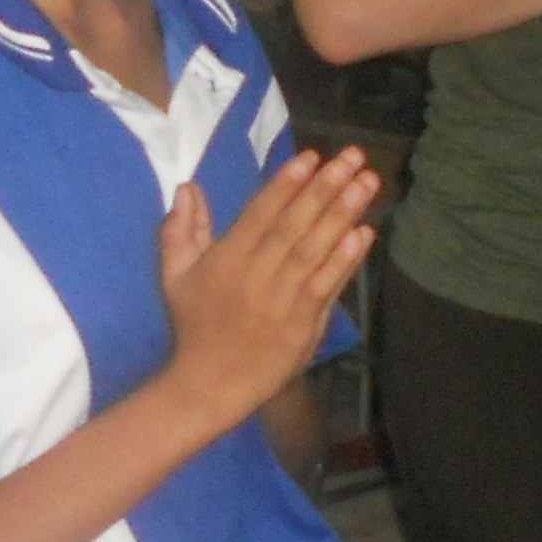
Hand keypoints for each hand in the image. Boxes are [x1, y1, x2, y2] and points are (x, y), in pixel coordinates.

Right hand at [158, 149, 376, 429]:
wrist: (209, 384)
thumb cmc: (194, 325)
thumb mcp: (174, 276)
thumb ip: (180, 230)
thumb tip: (187, 187)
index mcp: (226, 261)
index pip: (261, 214)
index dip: (287, 184)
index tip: (311, 156)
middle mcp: (257, 276)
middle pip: (295, 225)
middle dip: (325, 188)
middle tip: (353, 157)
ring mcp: (284, 300)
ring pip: (316, 250)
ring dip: (344, 214)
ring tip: (367, 182)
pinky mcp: (304, 323)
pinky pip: (328, 285)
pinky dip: (347, 259)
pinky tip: (365, 233)